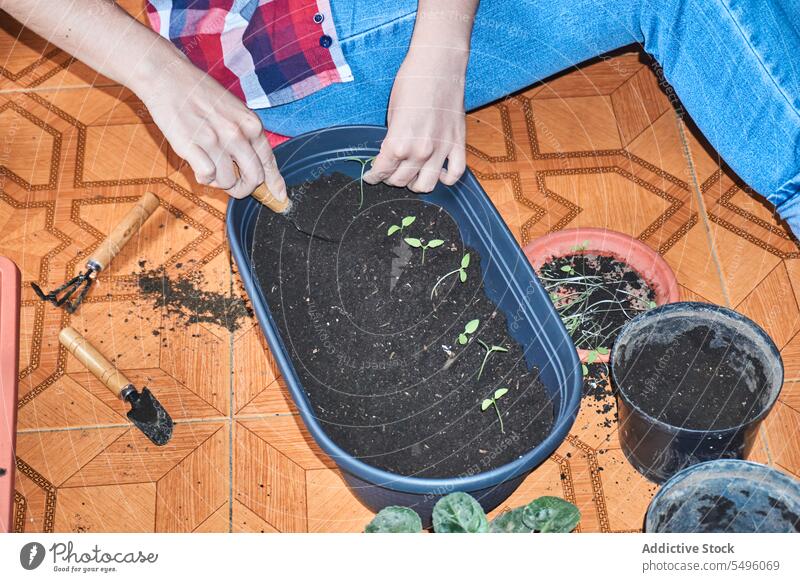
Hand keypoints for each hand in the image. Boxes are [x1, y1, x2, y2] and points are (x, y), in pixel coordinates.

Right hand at [140, 55, 286, 200]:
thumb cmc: (201, 95)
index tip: (279, 198)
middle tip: (233, 184)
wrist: (168, 77)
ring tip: (209, 164)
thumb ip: (248, 137)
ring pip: (228, 182)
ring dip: (220, 181)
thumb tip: (261, 170)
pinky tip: (198, 163)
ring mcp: (214, 141)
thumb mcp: (235, 111)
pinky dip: (203, 177)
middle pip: (253, 179)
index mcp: (251, 124)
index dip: (275, 184)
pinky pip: (207, 178)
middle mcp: (237, 133)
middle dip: (245, 187)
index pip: (269, 163)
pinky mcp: (191, 146)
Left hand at [364, 50, 466, 192]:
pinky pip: (455, 174)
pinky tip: (439, 172)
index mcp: (398, 143)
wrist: (438, 65)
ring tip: (412, 174)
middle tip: (390, 171)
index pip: (382, 172)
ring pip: (426, 185)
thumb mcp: (391, 113)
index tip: (372, 176)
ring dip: (416, 184)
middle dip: (391, 178)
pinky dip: (446, 178)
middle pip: (401, 181)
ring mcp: (441, 150)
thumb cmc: (411, 82)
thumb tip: (390, 156)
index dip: (374, 176)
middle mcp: (419, 152)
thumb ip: (392, 139)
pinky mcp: (458, 144)